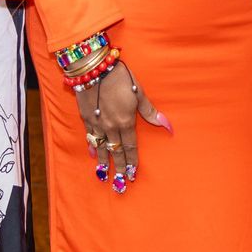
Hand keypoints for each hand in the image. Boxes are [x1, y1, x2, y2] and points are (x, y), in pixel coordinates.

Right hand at [79, 62, 171, 189]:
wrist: (93, 67)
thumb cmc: (120, 77)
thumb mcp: (138, 93)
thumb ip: (150, 112)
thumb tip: (166, 125)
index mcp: (125, 121)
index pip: (131, 147)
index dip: (132, 162)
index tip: (132, 175)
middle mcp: (110, 126)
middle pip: (116, 151)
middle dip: (119, 168)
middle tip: (119, 184)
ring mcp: (96, 123)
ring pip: (101, 147)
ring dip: (104, 162)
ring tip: (104, 176)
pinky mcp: (85, 117)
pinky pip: (90, 137)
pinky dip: (92, 147)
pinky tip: (93, 155)